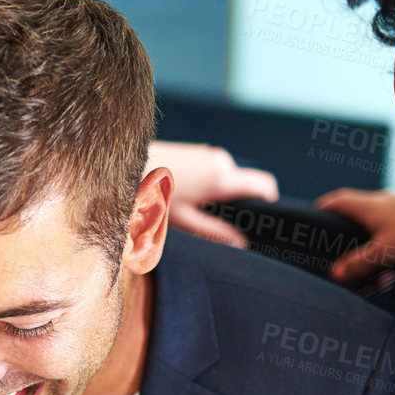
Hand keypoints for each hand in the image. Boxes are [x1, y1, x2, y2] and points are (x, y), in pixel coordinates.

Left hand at [148, 141, 279, 247]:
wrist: (126, 167)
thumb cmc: (151, 197)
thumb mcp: (184, 221)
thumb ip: (215, 232)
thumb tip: (242, 244)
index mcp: (221, 177)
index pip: (264, 184)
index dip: (268, 202)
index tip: (261, 219)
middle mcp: (220, 160)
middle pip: (243, 185)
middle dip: (234, 203)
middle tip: (214, 220)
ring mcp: (208, 152)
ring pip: (226, 178)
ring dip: (216, 194)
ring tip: (192, 208)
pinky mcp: (198, 150)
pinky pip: (213, 170)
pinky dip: (206, 184)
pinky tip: (185, 195)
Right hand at [315, 190, 394, 285]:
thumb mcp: (387, 251)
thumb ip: (359, 263)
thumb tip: (334, 273)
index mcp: (369, 206)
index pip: (334, 201)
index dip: (319, 212)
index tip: (309, 227)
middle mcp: (381, 204)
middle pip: (351, 219)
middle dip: (343, 244)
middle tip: (339, 264)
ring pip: (372, 232)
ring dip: (367, 255)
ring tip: (372, 280)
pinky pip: (389, 236)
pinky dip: (384, 253)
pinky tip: (392, 272)